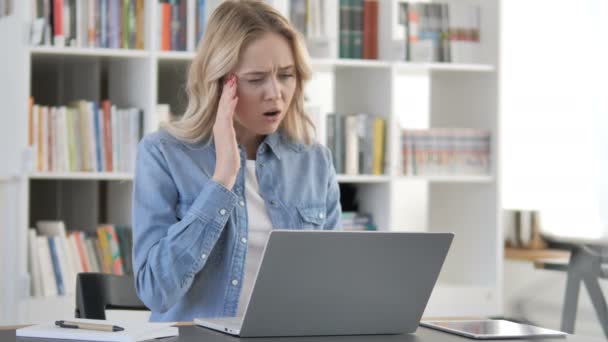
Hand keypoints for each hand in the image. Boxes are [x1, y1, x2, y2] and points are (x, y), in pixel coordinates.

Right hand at [212, 74, 239, 188]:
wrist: (226, 171)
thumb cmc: (230, 158)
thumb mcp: (231, 141)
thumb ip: (230, 132)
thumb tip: (233, 128)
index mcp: (221, 126)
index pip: (223, 106)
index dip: (227, 94)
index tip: (231, 82)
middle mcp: (219, 125)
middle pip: (222, 103)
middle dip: (227, 89)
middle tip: (231, 75)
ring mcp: (220, 128)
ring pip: (224, 106)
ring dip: (228, 93)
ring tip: (232, 81)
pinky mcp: (224, 132)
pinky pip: (226, 116)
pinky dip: (229, 105)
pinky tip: (234, 97)